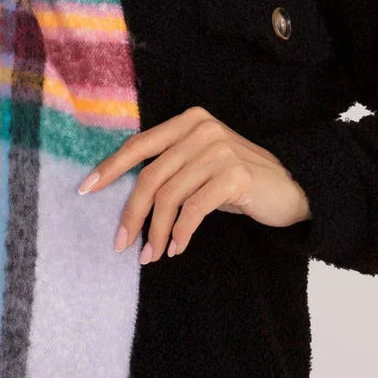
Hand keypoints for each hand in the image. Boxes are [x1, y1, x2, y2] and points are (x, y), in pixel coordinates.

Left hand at [77, 105, 310, 261]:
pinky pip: (194, 210)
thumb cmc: (238, 181)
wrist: (292, 188)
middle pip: (150, 176)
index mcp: (188, 121)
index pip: (139, 145)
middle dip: (131, 214)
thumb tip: (126, 200)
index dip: (109, 168)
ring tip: (152, 255)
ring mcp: (219, 150)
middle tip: (121, 244)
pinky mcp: (235, 175)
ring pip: (169, 197)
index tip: (86, 190)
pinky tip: (177, 248)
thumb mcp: (200, 166)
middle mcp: (202, 129)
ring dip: (156, 233)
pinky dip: (181, 233)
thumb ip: (169, 169)